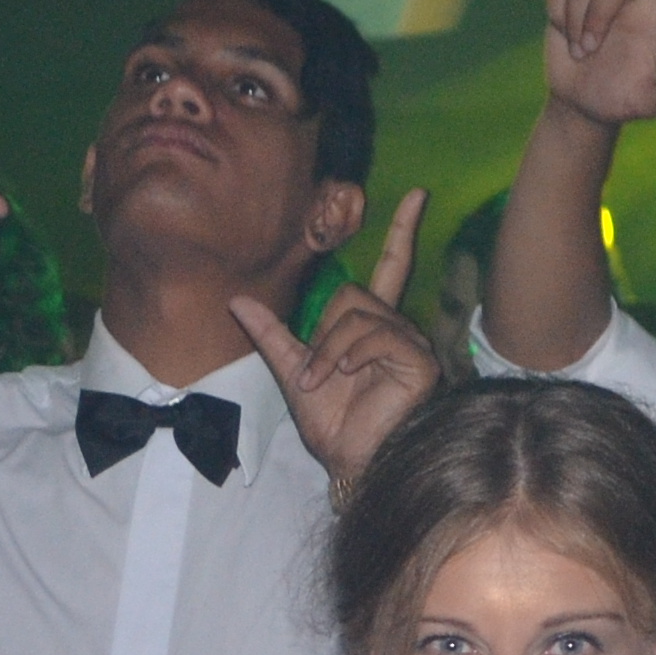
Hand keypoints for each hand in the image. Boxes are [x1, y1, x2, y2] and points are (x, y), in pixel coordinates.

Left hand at [236, 189, 442, 484]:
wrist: (348, 460)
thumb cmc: (332, 424)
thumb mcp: (291, 372)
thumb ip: (270, 335)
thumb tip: (235, 301)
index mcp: (371, 325)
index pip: (392, 264)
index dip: (404, 229)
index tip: (419, 193)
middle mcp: (396, 326)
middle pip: (353, 292)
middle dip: (324, 332)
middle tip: (317, 374)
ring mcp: (411, 342)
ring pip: (359, 312)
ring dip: (330, 349)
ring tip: (325, 382)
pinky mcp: (419, 359)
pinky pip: (377, 333)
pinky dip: (349, 354)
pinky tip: (345, 377)